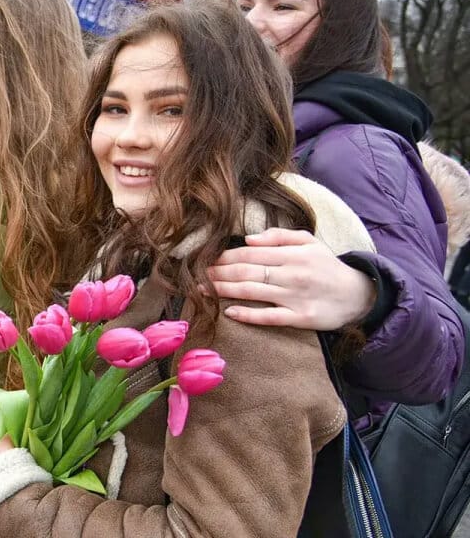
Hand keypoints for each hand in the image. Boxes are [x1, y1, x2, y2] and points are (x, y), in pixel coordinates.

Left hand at [206, 228, 375, 330]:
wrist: (359, 295)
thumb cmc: (327, 266)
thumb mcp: (309, 242)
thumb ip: (279, 236)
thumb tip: (248, 239)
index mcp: (292, 254)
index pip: (250, 253)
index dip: (224, 256)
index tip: (205, 258)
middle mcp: (292, 274)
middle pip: (246, 271)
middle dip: (218, 272)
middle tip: (196, 274)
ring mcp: (295, 297)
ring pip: (253, 292)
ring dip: (224, 291)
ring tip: (201, 291)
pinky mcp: (301, 318)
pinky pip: (270, 317)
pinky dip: (248, 315)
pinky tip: (229, 311)